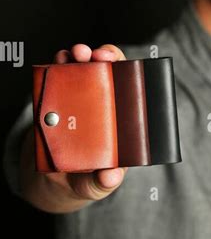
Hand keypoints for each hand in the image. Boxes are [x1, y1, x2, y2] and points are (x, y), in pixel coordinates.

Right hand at [45, 43, 128, 203]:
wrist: (51, 181)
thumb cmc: (84, 179)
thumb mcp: (95, 185)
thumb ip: (103, 182)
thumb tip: (112, 176)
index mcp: (120, 122)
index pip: (132, 91)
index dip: (131, 75)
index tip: (125, 70)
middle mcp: (102, 105)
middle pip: (109, 72)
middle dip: (106, 57)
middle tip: (98, 55)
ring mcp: (79, 98)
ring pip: (83, 68)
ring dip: (80, 55)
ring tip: (75, 54)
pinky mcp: (57, 99)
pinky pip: (58, 76)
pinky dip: (58, 65)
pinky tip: (58, 61)